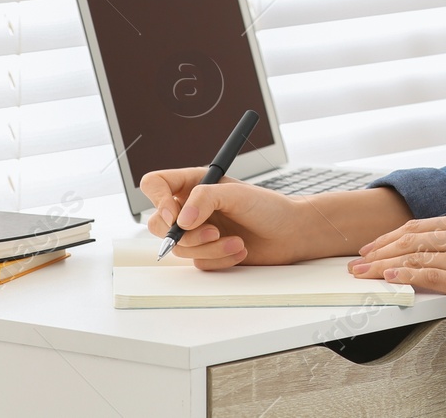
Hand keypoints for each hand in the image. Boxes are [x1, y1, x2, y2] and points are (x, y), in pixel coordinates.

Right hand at [140, 168, 311, 269]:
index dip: (156, 200)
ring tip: (236, 241)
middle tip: (212, 232)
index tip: (174, 215)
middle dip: (184, 234)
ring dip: (209, 248)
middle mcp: (190, 208)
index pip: (155, 185)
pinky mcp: (206, 254)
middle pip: (158, 223)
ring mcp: (197, 232)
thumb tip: (182, 220)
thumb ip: (205, 199)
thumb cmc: (267, 207)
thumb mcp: (236, 194)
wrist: (290, 234)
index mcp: (193, 184)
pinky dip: (219, 259)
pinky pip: (198, 262)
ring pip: (179, 248)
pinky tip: (239, 249)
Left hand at [345, 209, 445, 330]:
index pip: (419, 226)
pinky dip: (405, 275)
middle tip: (357, 259)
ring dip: (382, 264)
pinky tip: (389, 278)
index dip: (390, 236)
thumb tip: (433, 255)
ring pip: (413, 256)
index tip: (372, 246)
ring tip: (362, 272)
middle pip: (410, 238)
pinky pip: (429, 275)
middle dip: (378, 249)